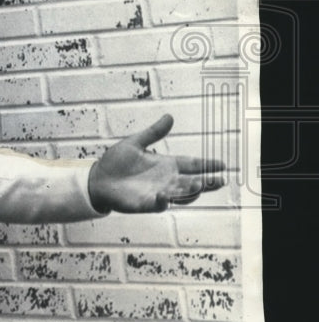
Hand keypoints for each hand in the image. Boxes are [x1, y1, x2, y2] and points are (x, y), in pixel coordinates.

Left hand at [87, 115, 225, 213]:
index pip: (191, 164)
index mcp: (165, 164)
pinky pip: (158, 205)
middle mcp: (166, 180)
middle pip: (192, 182)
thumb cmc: (116, 161)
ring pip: (180, 195)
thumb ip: (153, 133)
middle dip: (207, 182)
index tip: (222, 164)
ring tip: (199, 185)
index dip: (206, 164)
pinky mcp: (145, 204)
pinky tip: (165, 195)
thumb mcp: (135, 143)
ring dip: (190, 191)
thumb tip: (169, 116)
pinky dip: (163, 201)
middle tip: (221, 180)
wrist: (98, 178)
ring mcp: (157, 193)